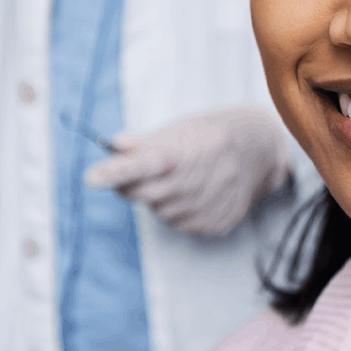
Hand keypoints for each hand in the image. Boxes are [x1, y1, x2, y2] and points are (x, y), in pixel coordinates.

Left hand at [85, 106, 290, 233]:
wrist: (260, 151)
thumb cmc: (212, 135)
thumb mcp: (181, 129)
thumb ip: (146, 142)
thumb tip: (114, 145)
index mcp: (184, 152)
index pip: (141, 165)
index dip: (114, 172)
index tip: (90, 177)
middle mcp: (195, 181)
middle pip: (141, 193)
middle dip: (131, 183)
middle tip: (138, 170)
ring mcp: (205, 205)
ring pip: (158, 210)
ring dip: (157, 196)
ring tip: (179, 176)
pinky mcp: (214, 222)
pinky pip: (179, 222)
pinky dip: (177, 207)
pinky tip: (194, 191)